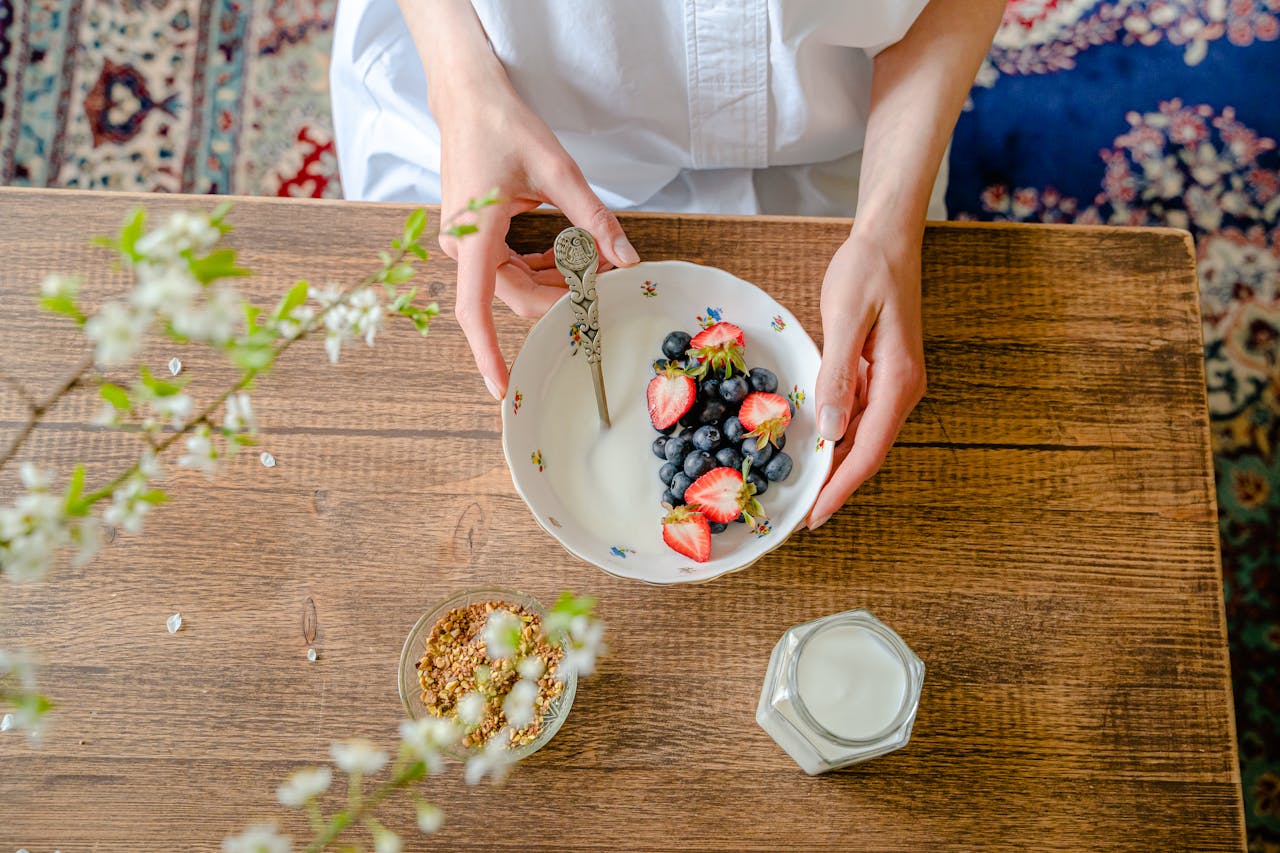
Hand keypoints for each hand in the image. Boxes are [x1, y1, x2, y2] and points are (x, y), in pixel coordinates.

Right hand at [435, 77, 638, 399]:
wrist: (467, 96)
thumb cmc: (502, 124)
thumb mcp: (557, 169)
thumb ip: (592, 217)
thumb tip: (627, 257)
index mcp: (474, 236)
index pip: (475, 311)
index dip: (487, 354)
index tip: (501, 388)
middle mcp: (464, 248)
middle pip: (517, 297)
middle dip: (564, 298)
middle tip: (611, 283)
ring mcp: (467, 245)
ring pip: (517, 285)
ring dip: (559, 282)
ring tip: (601, 265)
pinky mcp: (476, 238)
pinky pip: (512, 269)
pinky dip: (545, 268)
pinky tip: (574, 256)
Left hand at [807, 231, 925, 529]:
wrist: (887, 238)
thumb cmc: (867, 269)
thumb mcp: (846, 317)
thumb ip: (838, 373)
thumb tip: (832, 429)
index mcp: (898, 380)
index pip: (869, 450)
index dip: (841, 488)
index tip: (815, 516)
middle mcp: (901, 388)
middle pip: (867, 452)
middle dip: (836, 486)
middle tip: (800, 516)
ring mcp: (892, 382)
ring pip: (862, 437)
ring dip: (834, 465)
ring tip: (802, 491)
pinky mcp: (878, 373)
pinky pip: (857, 415)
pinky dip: (835, 436)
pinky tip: (812, 447)